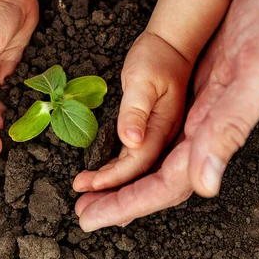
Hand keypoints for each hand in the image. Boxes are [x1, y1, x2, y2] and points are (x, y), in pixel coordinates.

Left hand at [73, 30, 191, 192]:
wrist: (175, 43)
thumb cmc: (158, 57)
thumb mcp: (143, 77)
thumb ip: (137, 110)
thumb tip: (131, 142)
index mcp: (169, 129)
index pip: (141, 169)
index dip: (116, 188)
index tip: (88, 197)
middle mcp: (173, 141)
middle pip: (146, 185)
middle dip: (115, 205)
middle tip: (83, 216)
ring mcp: (167, 140)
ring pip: (143, 179)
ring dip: (115, 195)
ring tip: (86, 203)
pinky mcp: (158, 135)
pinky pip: (140, 165)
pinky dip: (120, 178)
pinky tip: (104, 185)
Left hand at [75, 0, 258, 230]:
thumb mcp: (257, 69)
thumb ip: (230, 127)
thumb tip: (204, 184)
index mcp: (221, 126)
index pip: (170, 181)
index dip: (132, 202)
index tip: (96, 216)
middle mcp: (213, 125)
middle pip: (163, 177)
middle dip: (123, 199)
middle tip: (84, 213)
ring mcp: (209, 109)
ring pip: (164, 158)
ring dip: (128, 178)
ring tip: (93, 189)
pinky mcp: (205, 90)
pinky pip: (169, 131)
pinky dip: (143, 147)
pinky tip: (128, 150)